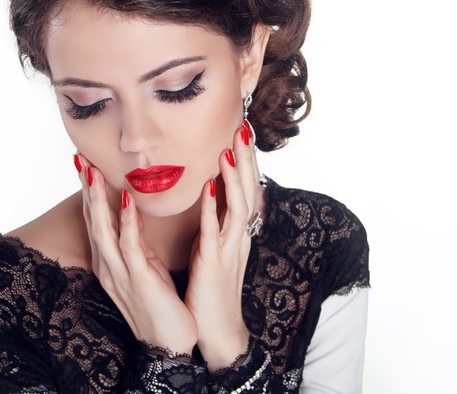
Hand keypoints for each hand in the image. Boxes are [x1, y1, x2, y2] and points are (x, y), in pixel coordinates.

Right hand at [76, 159, 197, 354]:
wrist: (169, 343)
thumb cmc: (159, 303)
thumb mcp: (145, 267)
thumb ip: (136, 243)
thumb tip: (135, 214)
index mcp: (109, 263)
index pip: (95, 221)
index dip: (88, 193)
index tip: (84, 164)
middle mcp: (108, 267)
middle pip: (92, 221)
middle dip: (85, 190)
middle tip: (79, 158)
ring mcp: (120, 274)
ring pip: (104, 231)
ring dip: (97, 201)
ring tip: (93, 172)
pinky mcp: (139, 281)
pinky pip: (130, 247)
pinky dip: (128, 223)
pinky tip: (128, 202)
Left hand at [184, 121, 260, 370]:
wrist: (217, 327)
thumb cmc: (213, 287)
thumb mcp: (218, 249)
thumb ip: (219, 222)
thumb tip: (215, 195)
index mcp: (238, 232)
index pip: (246, 189)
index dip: (246, 162)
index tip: (241, 133)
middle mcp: (239, 236)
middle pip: (248, 191)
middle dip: (246, 160)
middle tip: (243, 129)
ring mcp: (229, 250)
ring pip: (238, 207)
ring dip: (234, 178)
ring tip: (229, 151)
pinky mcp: (215, 264)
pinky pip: (215, 233)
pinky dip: (212, 210)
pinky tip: (208, 189)